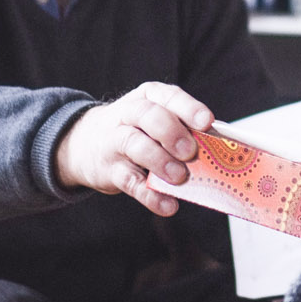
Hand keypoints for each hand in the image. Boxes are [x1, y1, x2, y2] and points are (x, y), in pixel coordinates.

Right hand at [54, 82, 213, 215]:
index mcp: (148, 97)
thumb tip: (218, 151)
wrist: (83, 144)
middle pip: (148, 116)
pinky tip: (167, 205)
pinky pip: (129, 181)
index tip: (207, 122)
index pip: (168, 96)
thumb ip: (183, 129)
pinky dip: (149, 195)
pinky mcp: (109, 170)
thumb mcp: (154, 120)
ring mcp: (115, 141)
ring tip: (179, 177)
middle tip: (190, 151)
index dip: (188, 108)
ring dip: (159, 161)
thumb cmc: (135, 130)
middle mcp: (129, 114)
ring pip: (135, 144)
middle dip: (171, 132)